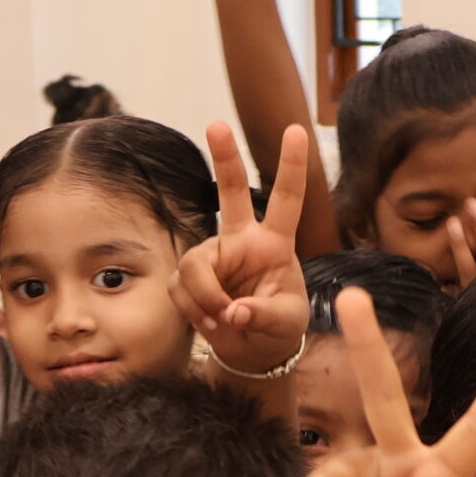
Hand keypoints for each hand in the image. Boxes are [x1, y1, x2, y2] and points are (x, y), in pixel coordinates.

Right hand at [174, 123, 309, 375]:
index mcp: (275, 244)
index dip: (292, 167)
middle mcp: (242, 241)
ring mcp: (213, 256)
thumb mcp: (286, 322)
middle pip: (230, 192)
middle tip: (216, 124)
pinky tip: (208, 322)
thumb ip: (263, 314)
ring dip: (204, 297)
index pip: (286, 200)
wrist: (255, 351)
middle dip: (225, 158)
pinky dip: (192, 309)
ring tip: (220, 320)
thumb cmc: (280, 329)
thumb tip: (233, 312)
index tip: (296, 131)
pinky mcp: (189, 276)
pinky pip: (179, 287)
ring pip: (194, 264)